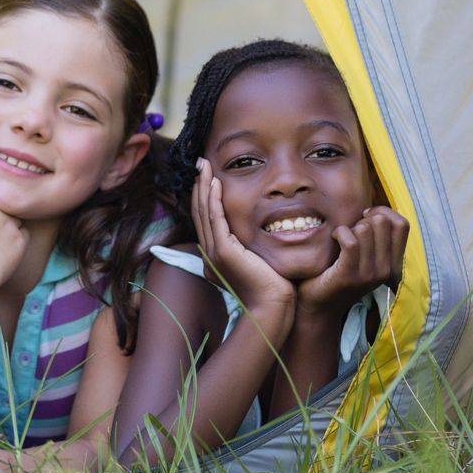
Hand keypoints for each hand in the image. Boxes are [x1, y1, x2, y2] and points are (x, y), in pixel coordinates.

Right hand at [193, 169, 295, 318]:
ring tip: (204, 166)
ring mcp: (214, 253)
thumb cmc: (271, 289)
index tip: (207, 177)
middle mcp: (210, 254)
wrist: (272, 308)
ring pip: (204, 212)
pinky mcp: (224, 252)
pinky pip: (215, 219)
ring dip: (204, 186)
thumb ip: (251, 250)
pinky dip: (214, 199)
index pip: (206, 220)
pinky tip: (215, 183)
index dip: (204, 196)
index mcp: (215, 257)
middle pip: (200, 212)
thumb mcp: (258, 265)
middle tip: (200, 164)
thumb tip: (256, 239)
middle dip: (199, 186)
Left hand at [295, 206, 407, 317]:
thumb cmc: (339, 273)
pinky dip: (340, 233)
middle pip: (382, 222)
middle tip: (350, 231)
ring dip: (349, 227)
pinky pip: (351, 241)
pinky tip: (333, 238)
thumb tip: (373, 210)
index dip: (383, 212)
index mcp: (393, 264)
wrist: (319, 306)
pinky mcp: (349, 275)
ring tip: (340, 237)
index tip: (365, 217)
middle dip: (362, 219)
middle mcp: (386, 270)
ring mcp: (369, 274)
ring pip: (365, 229)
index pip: (402, 225)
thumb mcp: (365, 257)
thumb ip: (375, 239)